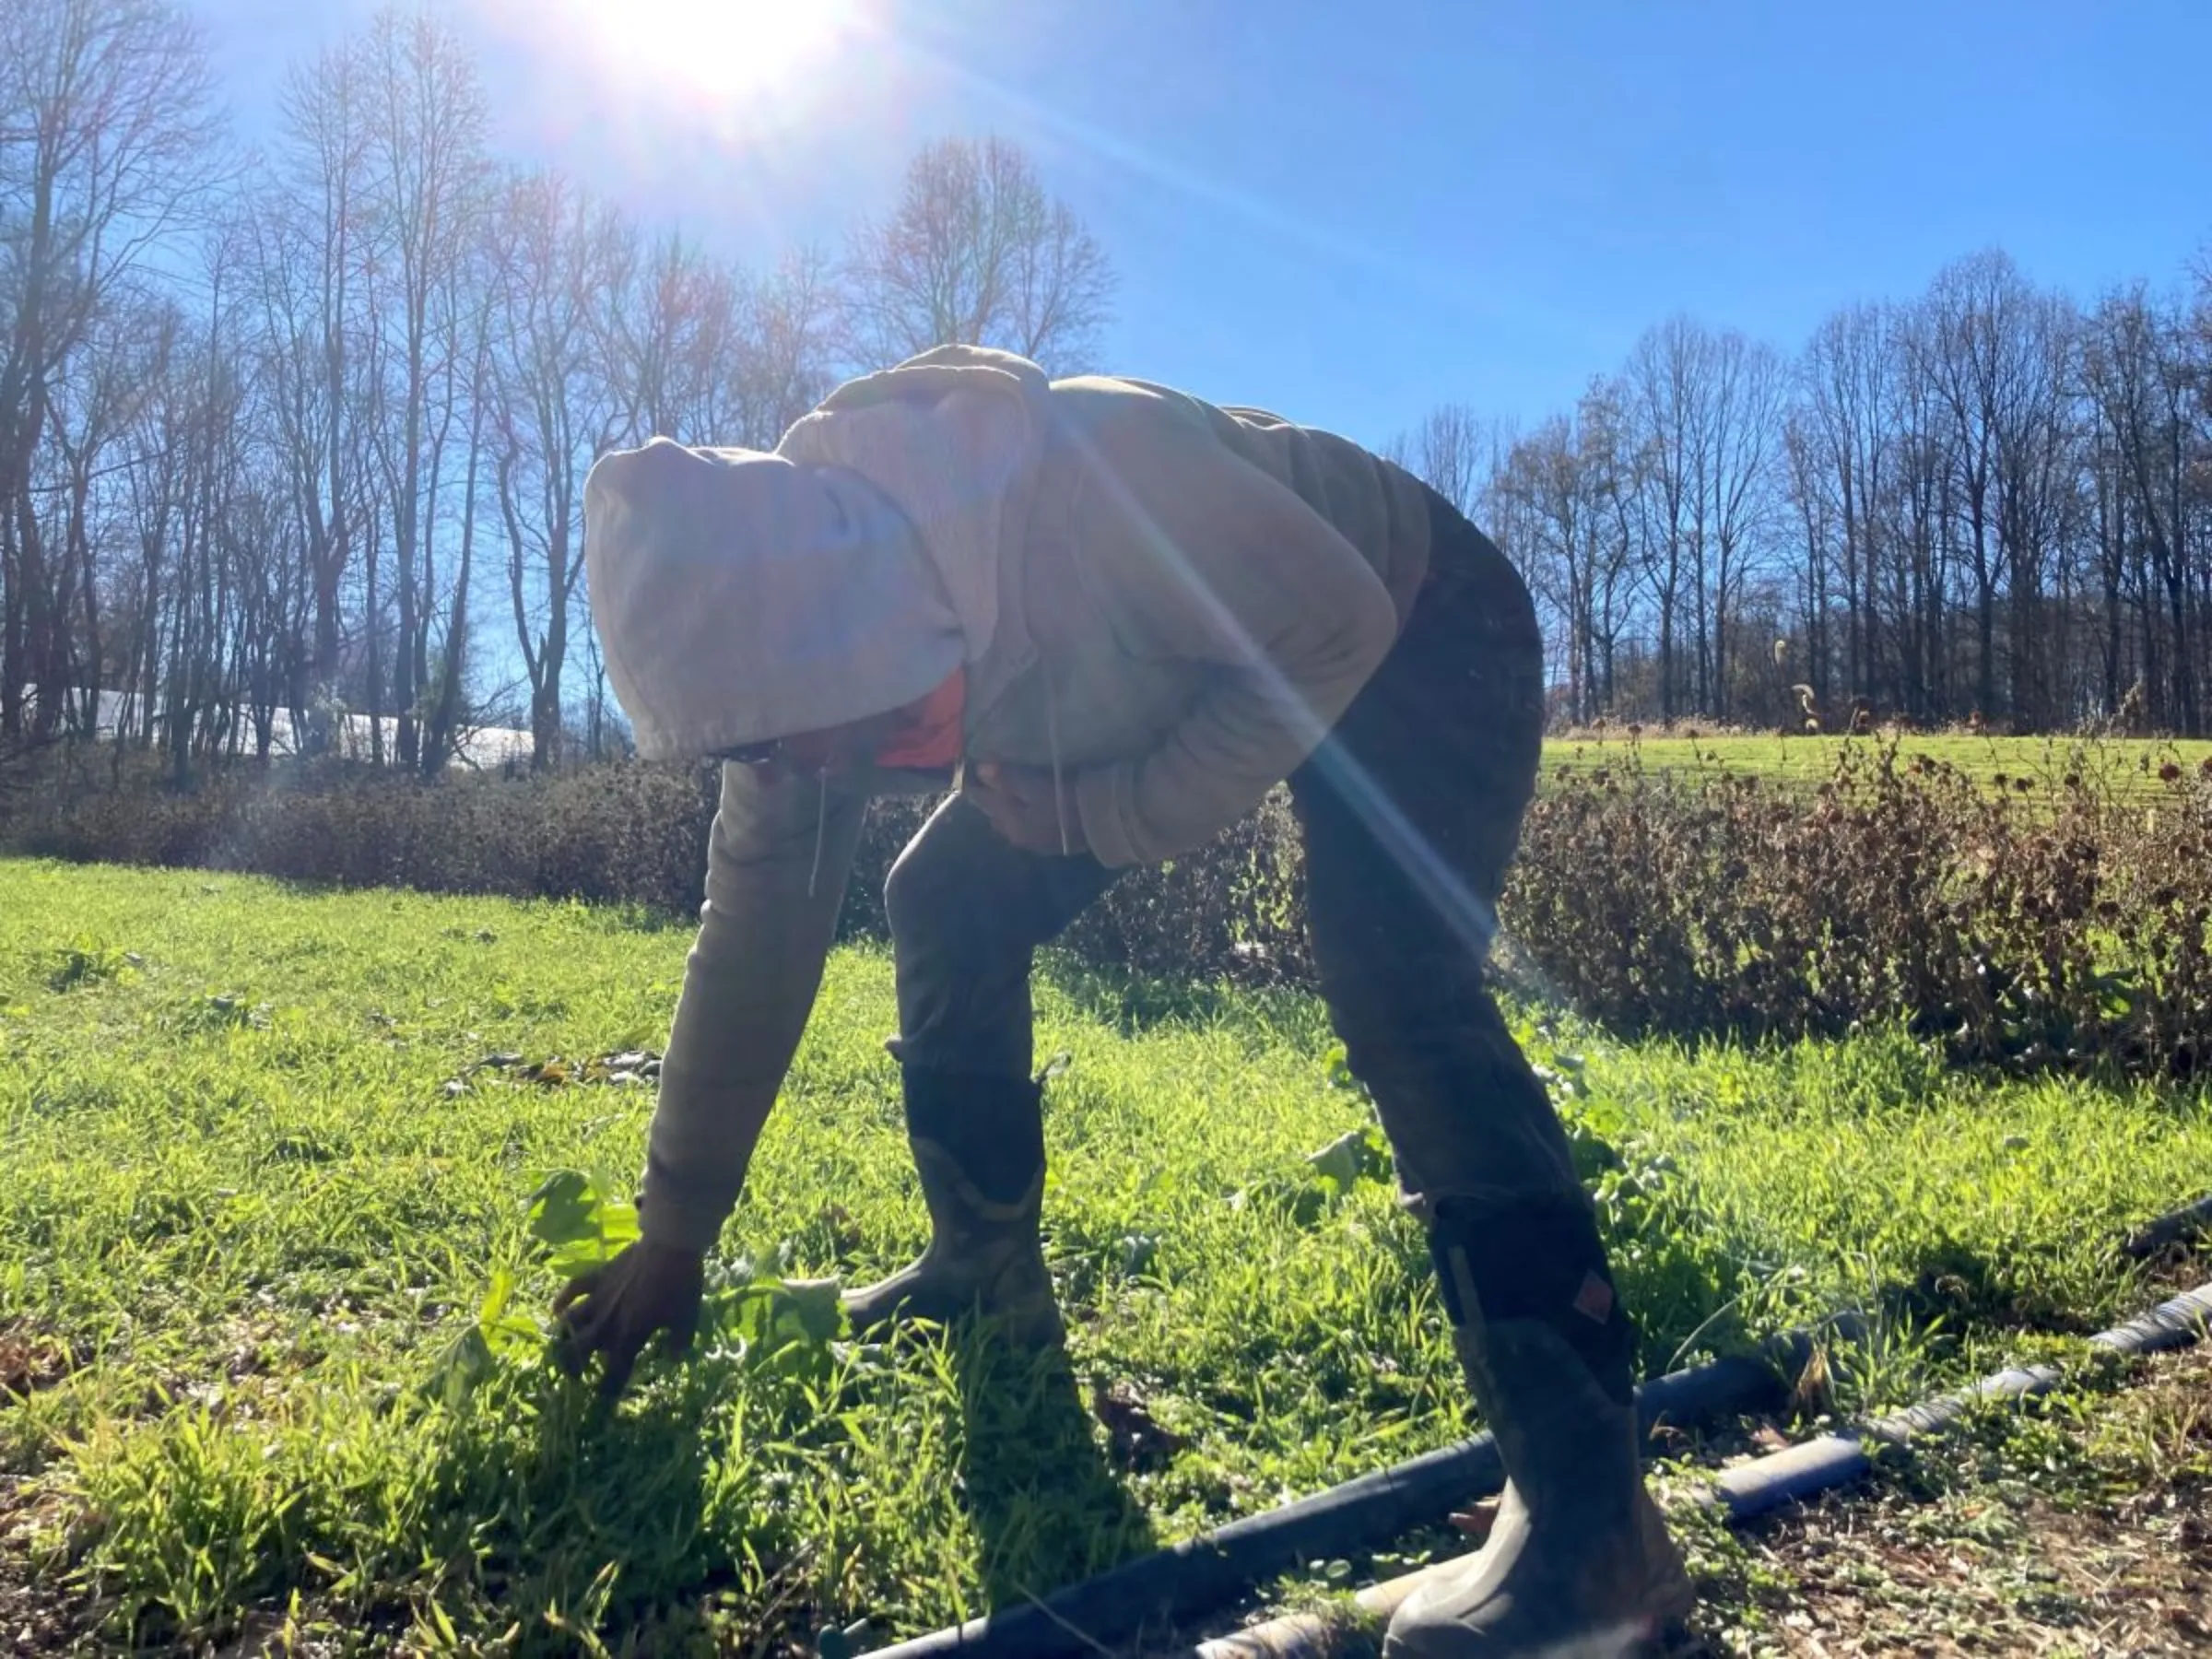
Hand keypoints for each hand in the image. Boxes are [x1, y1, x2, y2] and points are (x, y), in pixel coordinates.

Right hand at [550, 1238, 705, 1400]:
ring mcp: (599, 1298)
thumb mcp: (688, 1320)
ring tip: (561, 1348)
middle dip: (573, 1367)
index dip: (608, 1389)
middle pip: (579, 1351)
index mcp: (629, 1337)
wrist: (671, 1246)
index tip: (604, 1398)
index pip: (615, 1372)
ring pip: (570, 1323)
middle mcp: (607, 1322)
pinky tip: (555, 1310)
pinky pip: (572, 1289)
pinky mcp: (598, 1276)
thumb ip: (679, 1343)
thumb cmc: (681, 1286)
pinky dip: (562, 1300)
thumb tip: (673, 1358)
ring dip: (563, 1338)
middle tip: (575, 1375)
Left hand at [966, 761, 1088, 855]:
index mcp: (1009, 820)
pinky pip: (1026, 827)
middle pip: (994, 813)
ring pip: (1009, 822)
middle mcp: (1016, 835)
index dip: (974, 783)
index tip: (969, 767)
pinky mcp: (1049, 844)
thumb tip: (980, 769)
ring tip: (1010, 791)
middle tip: (990, 776)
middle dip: (990, 797)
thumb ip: (1007, 779)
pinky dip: (1022, 816)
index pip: (981, 799)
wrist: (1104, 823)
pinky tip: (1030, 807)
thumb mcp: (1036, 786)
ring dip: (1006, 808)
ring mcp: (1033, 842)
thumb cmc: (1066, 800)